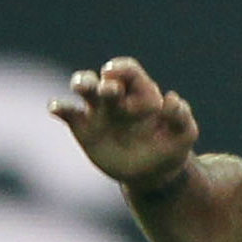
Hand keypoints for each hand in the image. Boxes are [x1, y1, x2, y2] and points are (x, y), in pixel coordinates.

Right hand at [51, 57, 198, 195]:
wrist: (152, 172)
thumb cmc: (171, 146)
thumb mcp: (184, 134)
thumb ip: (181, 116)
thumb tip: (171, 99)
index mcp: (142, 93)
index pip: (129, 71)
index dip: (122, 69)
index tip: (116, 74)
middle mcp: (119, 97)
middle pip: (104, 79)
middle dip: (103, 81)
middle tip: (108, 90)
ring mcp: (99, 111)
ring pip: (85, 89)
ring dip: (81, 82)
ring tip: (82, 86)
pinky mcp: (83, 128)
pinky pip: (68, 112)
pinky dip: (60, 107)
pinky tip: (56, 108)